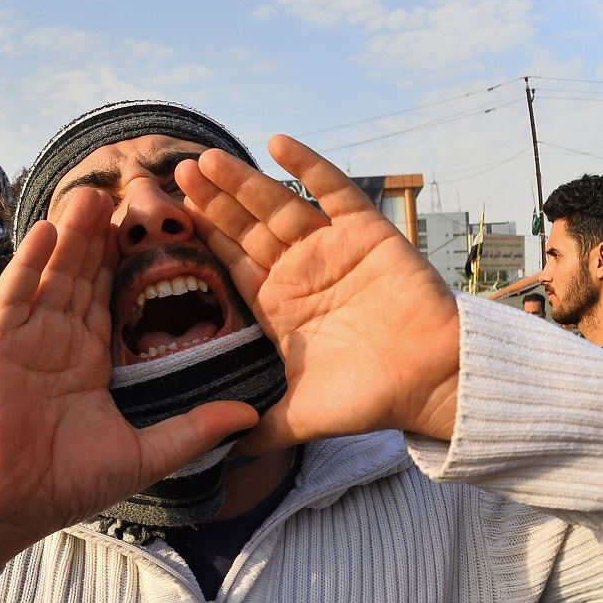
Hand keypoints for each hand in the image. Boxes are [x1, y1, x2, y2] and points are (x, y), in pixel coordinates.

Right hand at [0, 188, 256, 602]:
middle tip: (125, 194)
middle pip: (84, 277)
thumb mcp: (143, 454)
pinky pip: (16, 293)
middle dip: (102, 237)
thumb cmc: (67, 486)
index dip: (131, 265)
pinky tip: (46, 229)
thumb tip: (251, 416)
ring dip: (69, 236)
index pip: (113, 300)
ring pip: (52, 275)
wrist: (7, 505)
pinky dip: (29, 262)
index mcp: (89, 362)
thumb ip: (193, 429)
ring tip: (90, 195)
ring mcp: (25, 339)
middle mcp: (57, 342)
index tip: (155, 229)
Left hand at [175, 135, 459, 449]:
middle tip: (176, 172)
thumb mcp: (299, 416)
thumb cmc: (370, 399)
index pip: (230, 262)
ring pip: (278, 205)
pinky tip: (277, 142)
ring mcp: (331, 248)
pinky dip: (307, 166)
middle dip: (213, 201)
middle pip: (246, 226)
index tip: (168, 214)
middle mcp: (300, 270)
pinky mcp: (367, 232)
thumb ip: (257, 431)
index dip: (201, 237)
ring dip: (243, 181)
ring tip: (208, 158)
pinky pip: (333, 191)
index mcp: (278, 304)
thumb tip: (216, 460)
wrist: (434, 384)